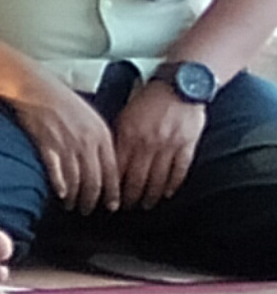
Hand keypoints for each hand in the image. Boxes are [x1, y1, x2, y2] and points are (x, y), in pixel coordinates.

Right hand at [13, 77, 120, 215]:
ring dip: (76, 197)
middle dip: (94, 199)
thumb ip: (98, 140)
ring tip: (73, 205)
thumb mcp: (89, 117)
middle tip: (90, 211)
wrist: (35, 88)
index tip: (112, 205)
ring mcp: (68, 145)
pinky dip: (61, 186)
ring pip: (78, 180)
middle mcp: (88, 142)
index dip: (113, 192)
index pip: (113, 171)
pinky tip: (61, 194)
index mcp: (102, 135)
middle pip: (96, 180)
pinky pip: (57, 173)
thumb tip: (102, 163)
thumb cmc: (61, 101)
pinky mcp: (48, 146)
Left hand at [111, 77, 209, 211]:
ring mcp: (169, 145)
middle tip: (124, 208)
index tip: (107, 197)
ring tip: (145, 205)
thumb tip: (106, 159)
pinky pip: (179, 170)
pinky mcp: (187, 145)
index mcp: (128, 134)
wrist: (180, 85)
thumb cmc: (149, 99)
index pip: (117, 168)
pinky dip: (172, 184)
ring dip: (150, 196)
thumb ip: (118, 137)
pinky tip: (166, 194)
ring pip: (157, 178)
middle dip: (129, 197)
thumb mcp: (126, 115)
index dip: (112, 186)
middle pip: (136, 178)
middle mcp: (148, 143)